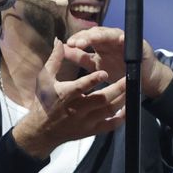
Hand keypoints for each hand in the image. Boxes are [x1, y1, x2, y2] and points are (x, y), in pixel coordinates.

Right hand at [13, 40, 127, 156]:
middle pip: (101, 99)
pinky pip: (110, 125)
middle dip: (116, 89)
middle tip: (128, 78)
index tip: (105, 72)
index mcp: (65, 95)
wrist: (41, 131)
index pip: (81, 87)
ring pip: (108, 111)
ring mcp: (86, 121)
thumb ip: (55, 60)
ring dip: (122, 100)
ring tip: (131, 89)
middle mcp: (77, 109)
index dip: (93, 80)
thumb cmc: (43, 102)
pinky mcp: (91, 131)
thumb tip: (60, 41)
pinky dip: (121, 118)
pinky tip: (127, 108)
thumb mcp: (44, 79)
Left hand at [64, 26, 172, 97]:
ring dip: (101, 36)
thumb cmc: (119, 70)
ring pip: (111, 34)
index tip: (67, 44)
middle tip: (76, 43)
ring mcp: (125, 41)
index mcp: (100, 44)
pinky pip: (132, 41)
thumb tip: (62, 49)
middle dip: (85, 37)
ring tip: (91, 39)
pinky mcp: (139, 45)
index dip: (77, 39)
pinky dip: (126, 39)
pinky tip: (121, 39)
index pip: (86, 37)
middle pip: (96, 33)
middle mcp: (111, 39)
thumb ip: (80, 57)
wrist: (142, 79)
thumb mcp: (96, 66)